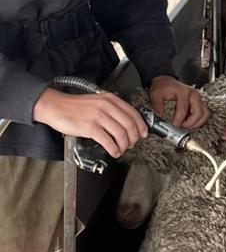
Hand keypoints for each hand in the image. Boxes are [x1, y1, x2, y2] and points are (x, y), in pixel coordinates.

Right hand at [33, 88, 147, 158]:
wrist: (56, 106)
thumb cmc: (74, 106)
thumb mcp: (97, 101)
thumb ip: (111, 109)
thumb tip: (126, 124)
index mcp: (110, 99)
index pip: (133, 113)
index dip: (141, 126)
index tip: (143, 134)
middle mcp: (106, 106)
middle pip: (130, 125)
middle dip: (134, 138)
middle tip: (132, 144)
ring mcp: (98, 116)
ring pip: (121, 134)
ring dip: (124, 145)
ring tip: (121, 149)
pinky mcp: (90, 127)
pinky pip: (108, 141)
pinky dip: (114, 149)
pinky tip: (113, 152)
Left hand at [147, 75, 209, 128]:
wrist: (167, 81)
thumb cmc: (163, 87)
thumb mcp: (156, 95)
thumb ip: (157, 106)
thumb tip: (158, 118)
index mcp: (184, 92)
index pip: (183, 110)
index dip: (178, 121)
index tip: (173, 126)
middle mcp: (194, 94)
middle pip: (198, 113)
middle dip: (190, 123)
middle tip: (181, 127)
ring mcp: (198, 98)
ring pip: (205, 114)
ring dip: (197, 123)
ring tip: (186, 126)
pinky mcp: (200, 102)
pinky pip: (204, 113)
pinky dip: (199, 120)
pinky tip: (190, 122)